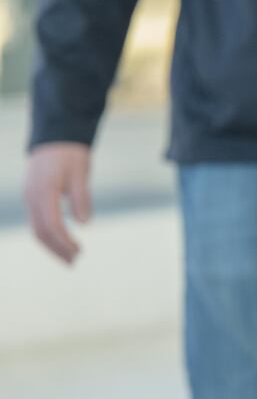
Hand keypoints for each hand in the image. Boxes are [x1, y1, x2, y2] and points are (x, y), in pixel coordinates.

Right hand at [24, 142, 92, 263]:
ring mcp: (30, 197)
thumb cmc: (71, 154)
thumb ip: (81, 197)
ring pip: (36, 228)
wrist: (55, 136)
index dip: (64, 242)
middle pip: (40, 231)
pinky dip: (48, 235)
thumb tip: (84, 224)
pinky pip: (37, 221)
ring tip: (70, 258)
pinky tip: (61, 242)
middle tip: (75, 262)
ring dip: (52, 245)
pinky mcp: (32, 197)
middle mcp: (32, 197)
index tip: (79, 253)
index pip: (51, 225)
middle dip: (56, 249)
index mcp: (44, 191)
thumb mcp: (81, 173)